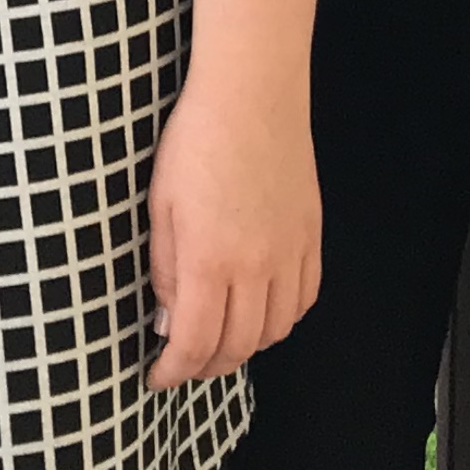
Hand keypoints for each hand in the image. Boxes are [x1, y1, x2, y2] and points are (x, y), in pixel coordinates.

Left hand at [148, 68, 320, 385]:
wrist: (252, 92)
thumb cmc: (195, 140)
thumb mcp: (160, 204)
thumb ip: (164, 269)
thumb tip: (166, 320)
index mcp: (208, 260)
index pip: (194, 343)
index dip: (174, 371)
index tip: (157, 378)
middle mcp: (256, 266)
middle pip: (238, 347)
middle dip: (206, 366)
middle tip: (185, 363)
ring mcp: (290, 252)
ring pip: (275, 330)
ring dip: (246, 347)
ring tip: (220, 340)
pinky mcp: (311, 234)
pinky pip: (304, 298)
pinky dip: (282, 318)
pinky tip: (261, 311)